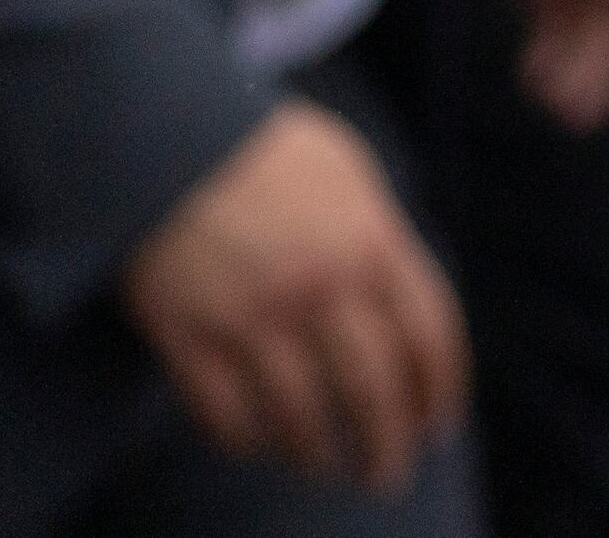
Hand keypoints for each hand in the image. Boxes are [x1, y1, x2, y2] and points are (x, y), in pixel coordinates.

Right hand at [119, 102, 468, 491]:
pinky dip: (245, 440)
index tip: (438, 426)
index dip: (440, 391)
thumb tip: (406, 305)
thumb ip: (384, 239)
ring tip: (325, 468)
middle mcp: (321, 288)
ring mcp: (253, 317)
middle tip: (388, 477)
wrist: (168, 132)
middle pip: (373, 392)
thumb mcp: (352, 175)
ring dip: (318, 454)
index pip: (430, 337)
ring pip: (299, 416)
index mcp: (373, 243)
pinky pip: (224, 415)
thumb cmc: (268, 149)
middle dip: (388, 446)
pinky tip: (257, 444)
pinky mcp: (188, 337)